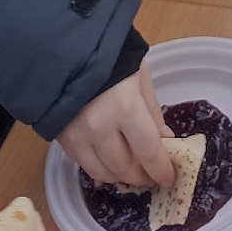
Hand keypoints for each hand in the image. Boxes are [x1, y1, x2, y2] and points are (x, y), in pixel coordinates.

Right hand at [56, 62, 173, 189]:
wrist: (68, 52)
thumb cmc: (112, 60)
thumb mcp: (140, 79)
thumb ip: (152, 112)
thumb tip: (166, 141)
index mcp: (125, 108)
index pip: (148, 151)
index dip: (161, 170)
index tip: (169, 179)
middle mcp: (100, 127)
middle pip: (125, 168)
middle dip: (143, 177)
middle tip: (153, 176)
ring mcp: (78, 136)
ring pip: (103, 173)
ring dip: (122, 177)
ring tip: (134, 171)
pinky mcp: (62, 140)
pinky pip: (84, 165)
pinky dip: (101, 169)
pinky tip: (111, 162)